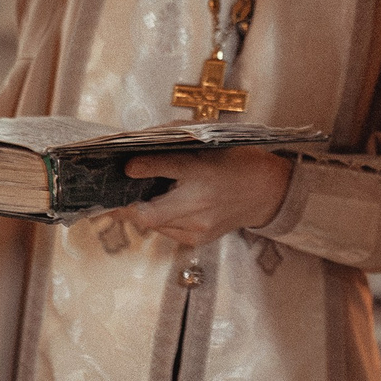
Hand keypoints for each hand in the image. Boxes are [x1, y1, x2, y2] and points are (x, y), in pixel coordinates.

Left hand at [124, 148, 293, 246]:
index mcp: (201, 172)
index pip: (161, 168)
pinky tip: (166, 207)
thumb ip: (174, 141)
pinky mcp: (198, 239)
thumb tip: (142, 144)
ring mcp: (198, 226)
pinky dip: (160, 220)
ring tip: (141, 198)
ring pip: (154, 225)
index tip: (127, 167)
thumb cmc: (236, 163)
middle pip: (149, 215)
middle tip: (115, 197)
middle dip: (126, 207)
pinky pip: (167, 231)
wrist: (265, 192)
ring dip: (144, 212)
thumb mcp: (208, 143)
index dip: (139, 167)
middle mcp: (198, 204)